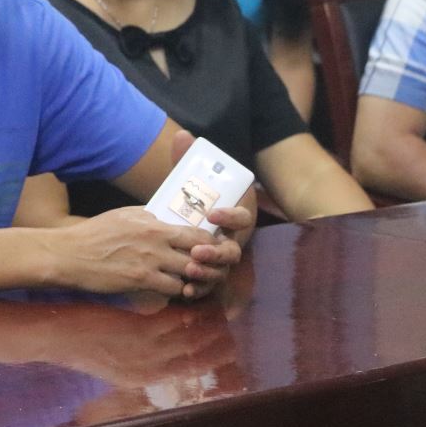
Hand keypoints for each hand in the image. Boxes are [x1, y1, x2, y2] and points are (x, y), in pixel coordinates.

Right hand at [53, 208, 219, 296]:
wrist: (71, 254)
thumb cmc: (95, 233)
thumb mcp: (125, 215)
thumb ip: (149, 218)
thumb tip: (166, 220)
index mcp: (154, 223)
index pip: (196, 232)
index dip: (210, 243)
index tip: (212, 249)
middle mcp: (157, 241)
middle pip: (200, 252)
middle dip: (210, 263)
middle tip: (211, 270)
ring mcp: (150, 261)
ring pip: (190, 273)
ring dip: (195, 280)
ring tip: (195, 283)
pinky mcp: (141, 280)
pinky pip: (173, 289)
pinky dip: (179, 292)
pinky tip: (176, 292)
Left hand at [166, 128, 253, 300]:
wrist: (182, 224)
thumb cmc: (190, 202)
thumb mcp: (188, 183)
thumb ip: (186, 161)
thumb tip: (183, 136)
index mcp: (233, 216)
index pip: (242, 217)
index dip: (231, 217)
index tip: (213, 213)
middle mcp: (232, 240)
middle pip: (234, 250)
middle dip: (217, 252)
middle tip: (197, 250)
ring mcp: (221, 260)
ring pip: (222, 270)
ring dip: (208, 272)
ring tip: (190, 270)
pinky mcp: (210, 276)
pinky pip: (209, 288)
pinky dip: (199, 290)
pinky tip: (184, 291)